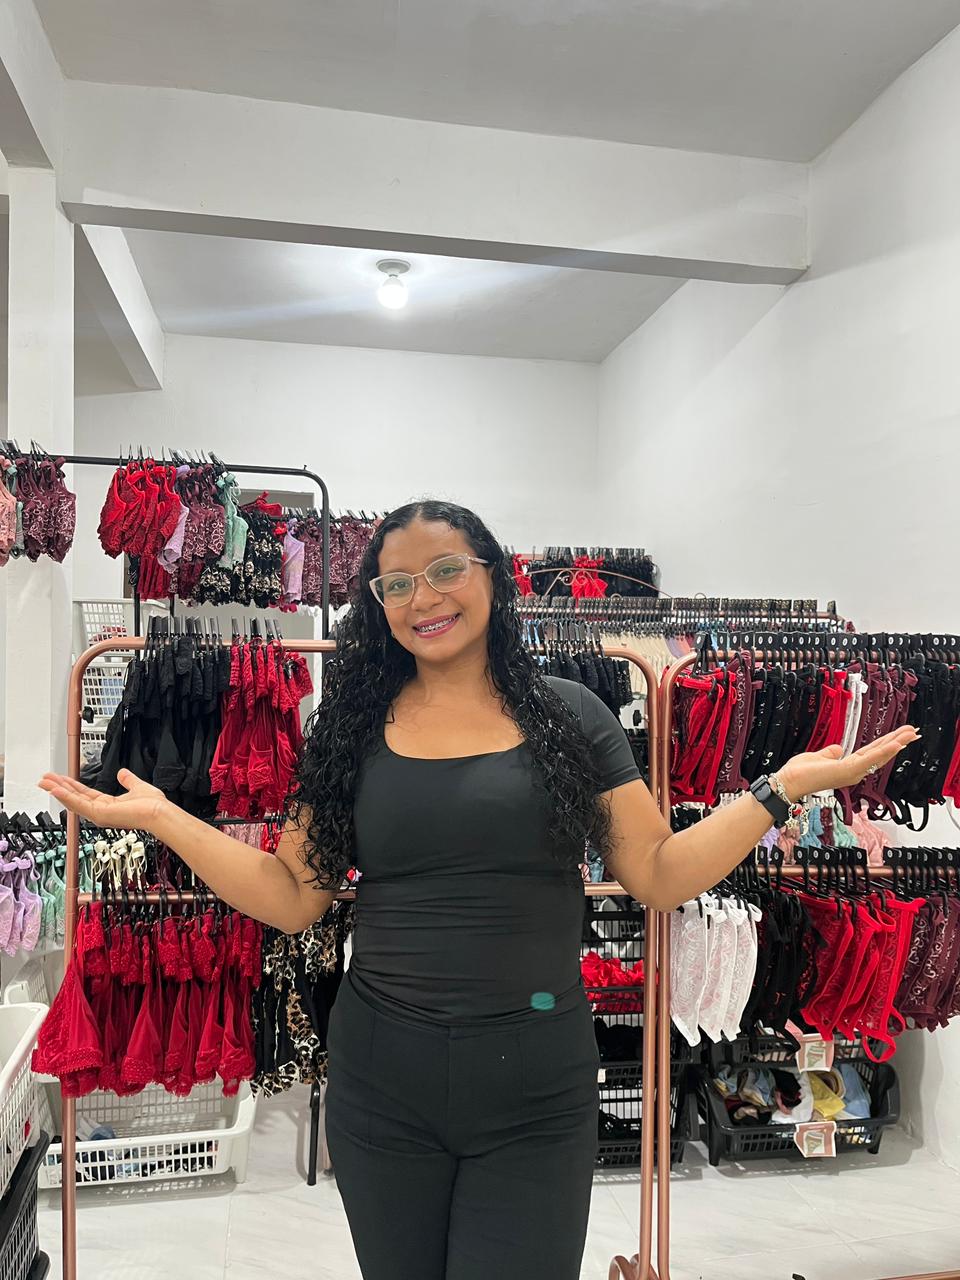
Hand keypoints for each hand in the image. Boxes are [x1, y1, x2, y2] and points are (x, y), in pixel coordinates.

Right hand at [38, 768, 167, 832]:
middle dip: (58, 787)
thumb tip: (122, 773)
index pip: (84, 794)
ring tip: (44, 782)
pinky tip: (56, 790)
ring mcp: (99, 814)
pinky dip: (66, 797)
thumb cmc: (152, 805)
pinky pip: (79, 804)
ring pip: (73, 801)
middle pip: (74, 797)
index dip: (71, 785)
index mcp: (108, 804)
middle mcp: (101, 811)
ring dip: (58, 790)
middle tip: (44, 779)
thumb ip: (128, 780)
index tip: (59, 778)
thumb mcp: (136, 787)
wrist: (159, 812)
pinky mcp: (99, 814)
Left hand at [775, 726, 919, 801]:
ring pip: (879, 755)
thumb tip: (837, 749)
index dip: (887, 744)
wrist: (789, 782)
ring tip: (910, 734)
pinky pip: (869, 759)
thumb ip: (830, 753)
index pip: (872, 752)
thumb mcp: (818, 757)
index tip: (900, 735)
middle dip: (898, 742)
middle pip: (880, 753)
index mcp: (848, 766)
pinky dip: (883, 752)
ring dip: (896, 744)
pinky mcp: (848, 770)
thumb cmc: (800, 773)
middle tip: (914, 732)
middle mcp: (854, 771)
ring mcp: (852, 772)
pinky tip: (895, 744)